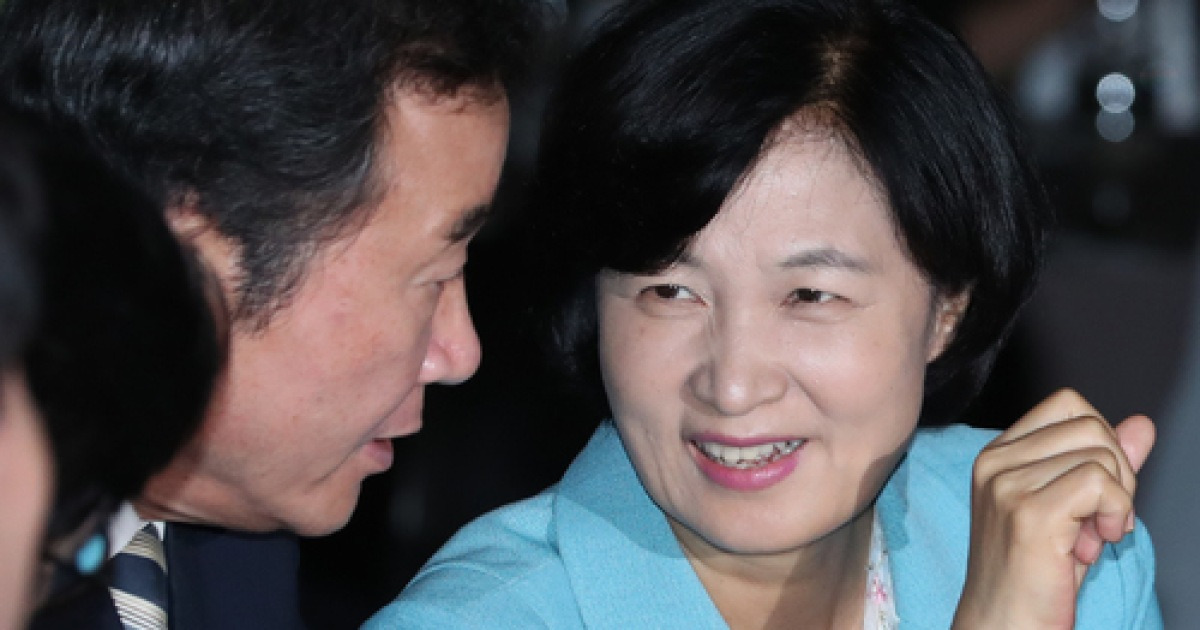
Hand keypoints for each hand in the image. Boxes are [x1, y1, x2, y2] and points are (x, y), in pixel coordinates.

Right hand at [952, 389, 1154, 629]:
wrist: (1003, 626)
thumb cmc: (1035, 578)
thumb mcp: (1076, 510)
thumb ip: (1105, 464)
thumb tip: (1142, 424)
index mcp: (999, 455)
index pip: (1067, 404)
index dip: (1101, 442)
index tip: (1095, 490)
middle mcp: (995, 462)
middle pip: (1090, 425)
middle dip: (1118, 473)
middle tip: (1100, 521)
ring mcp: (1007, 484)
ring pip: (1100, 454)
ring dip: (1117, 501)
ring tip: (1091, 538)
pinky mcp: (1028, 512)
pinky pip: (1100, 483)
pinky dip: (1115, 514)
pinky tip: (1094, 545)